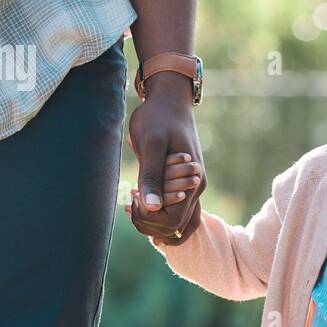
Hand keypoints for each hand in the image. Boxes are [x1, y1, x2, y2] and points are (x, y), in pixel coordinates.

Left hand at [127, 74, 205, 244]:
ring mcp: (193, 187)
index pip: (171, 221)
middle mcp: (197, 189)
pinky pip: (177, 210)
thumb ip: (152, 174)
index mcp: (192, 182)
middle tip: (129, 200)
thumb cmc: (158, 117)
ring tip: (133, 203)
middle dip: (148, 222)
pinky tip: (142, 203)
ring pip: (177, 223)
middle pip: (174, 227)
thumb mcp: (151, 143)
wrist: (170, 100)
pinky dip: (160, 215)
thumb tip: (152, 207)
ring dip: (153, 221)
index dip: (148, 218)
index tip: (132, 198)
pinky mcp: (186, 182)